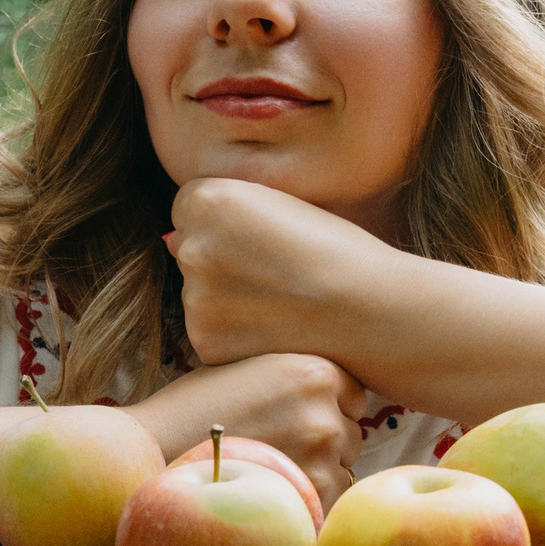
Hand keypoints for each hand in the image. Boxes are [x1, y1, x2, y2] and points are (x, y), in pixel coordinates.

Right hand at [125, 351, 367, 510]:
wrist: (152, 450)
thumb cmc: (192, 408)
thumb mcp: (247, 368)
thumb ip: (290, 376)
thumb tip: (324, 394)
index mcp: (315, 370)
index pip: (351, 394)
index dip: (325, 408)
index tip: (295, 418)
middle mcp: (326, 410)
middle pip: (350, 432)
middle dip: (323, 442)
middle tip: (278, 449)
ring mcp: (321, 456)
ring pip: (342, 470)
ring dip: (316, 475)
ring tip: (269, 472)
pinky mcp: (309, 495)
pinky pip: (328, 502)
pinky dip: (305, 502)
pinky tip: (269, 494)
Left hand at [164, 177, 399, 367]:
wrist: (373, 312)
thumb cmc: (339, 252)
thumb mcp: (284, 206)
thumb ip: (229, 212)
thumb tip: (171, 239)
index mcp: (208, 201)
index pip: (189, 209)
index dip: (228, 225)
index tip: (264, 240)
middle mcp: (192, 247)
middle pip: (191, 251)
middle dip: (223, 263)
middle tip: (276, 274)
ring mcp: (196, 299)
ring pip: (200, 296)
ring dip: (228, 302)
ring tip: (281, 304)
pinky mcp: (206, 344)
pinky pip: (211, 335)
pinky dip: (236, 337)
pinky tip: (276, 330)